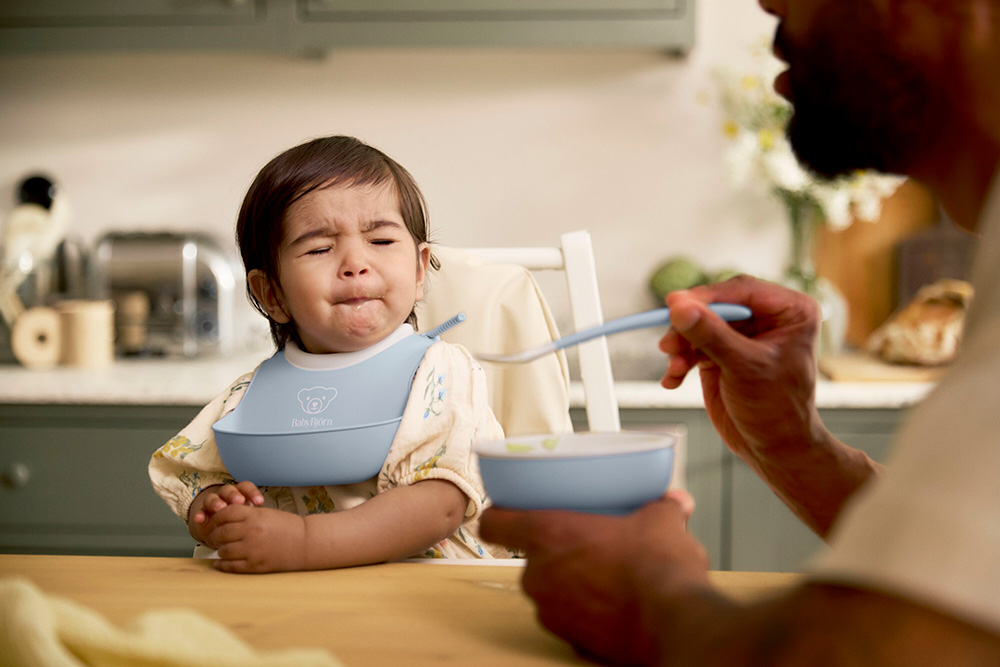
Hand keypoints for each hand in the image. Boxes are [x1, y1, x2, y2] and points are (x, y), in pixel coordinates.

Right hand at [188, 481, 264, 542]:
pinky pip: (199, 512)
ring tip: (220, 508)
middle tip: (239, 501)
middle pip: (228, 490)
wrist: (219, 530)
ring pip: (212, 498)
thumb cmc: (239, 521)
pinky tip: (201, 519)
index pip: (245, 487)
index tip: (259, 502)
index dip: (252, 492)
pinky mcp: (202, 514)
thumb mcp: (248, 517)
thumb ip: (255, 514)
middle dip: (234, 495)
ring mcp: (212, 504)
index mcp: (239, 494)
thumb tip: (272, 518)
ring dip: (216, 502)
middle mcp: (225, 496)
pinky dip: (200, 515)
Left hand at [204, 505, 307, 572]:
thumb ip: (247, 515)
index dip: (217, 517)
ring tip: (223, 549)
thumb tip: (225, 519)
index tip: (216, 521)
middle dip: (216, 535)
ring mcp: (252, 549)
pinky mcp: (255, 565)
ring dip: (221, 550)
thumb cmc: (288, 526)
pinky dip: (223, 565)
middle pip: (221, 533)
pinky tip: (221, 562)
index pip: (225, 513)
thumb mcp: (267, 513)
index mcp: (255, 516)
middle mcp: (251, 531)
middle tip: (216, 537)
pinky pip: (231, 566)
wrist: (306, 543)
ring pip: (224, 551)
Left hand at [479, 491, 709, 664]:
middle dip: (554, 551)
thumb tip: (674, 501)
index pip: (495, 523)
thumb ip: (662, 507)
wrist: (673, 623)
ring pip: (549, 589)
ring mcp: (550, 611)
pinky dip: (584, 610)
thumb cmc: (657, 568)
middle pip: (529, 556)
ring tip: (605, 575)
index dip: (500, 515)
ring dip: (569, 582)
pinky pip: (568, 617)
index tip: (510, 511)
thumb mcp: (662, 521)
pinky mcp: (569, 640)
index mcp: (548, 535)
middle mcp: (539, 574)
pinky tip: (613, 604)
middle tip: (586, 542)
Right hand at [660, 276, 826, 468]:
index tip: (674, 304)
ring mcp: (742, 336)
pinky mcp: (722, 353)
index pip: (741, 290)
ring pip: (699, 325)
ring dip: (681, 346)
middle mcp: (767, 318)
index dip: (706, 297)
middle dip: (690, 326)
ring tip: (675, 367)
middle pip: (715, 306)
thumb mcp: (744, 368)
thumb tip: (680, 307)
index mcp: (790, 311)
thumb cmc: (778, 411)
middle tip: (669, 342)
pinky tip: (674, 379)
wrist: (774, 449)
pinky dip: (680, 362)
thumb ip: (711, 335)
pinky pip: (692, 346)